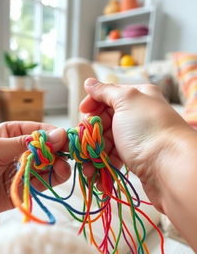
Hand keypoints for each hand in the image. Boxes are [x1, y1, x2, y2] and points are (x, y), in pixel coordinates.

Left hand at [0, 121, 70, 212]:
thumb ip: (28, 142)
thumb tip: (59, 133)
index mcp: (14, 133)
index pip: (39, 130)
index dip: (53, 134)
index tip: (65, 138)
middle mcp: (23, 149)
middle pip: (47, 147)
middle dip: (58, 150)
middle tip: (67, 153)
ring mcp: (27, 166)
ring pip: (50, 163)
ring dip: (59, 164)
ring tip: (63, 166)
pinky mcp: (28, 184)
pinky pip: (45, 179)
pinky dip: (55, 176)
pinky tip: (60, 173)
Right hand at [80, 78, 191, 211]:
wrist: (171, 167)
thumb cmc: (149, 129)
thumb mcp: (126, 101)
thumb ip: (105, 91)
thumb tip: (89, 82)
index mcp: (137, 97)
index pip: (108, 96)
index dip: (93, 103)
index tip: (83, 112)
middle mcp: (136, 116)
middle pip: (104, 120)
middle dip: (91, 131)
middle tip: (84, 141)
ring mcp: (134, 137)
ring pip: (106, 140)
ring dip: (93, 151)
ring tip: (87, 164)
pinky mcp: (133, 156)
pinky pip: (112, 156)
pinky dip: (102, 163)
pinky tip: (95, 171)